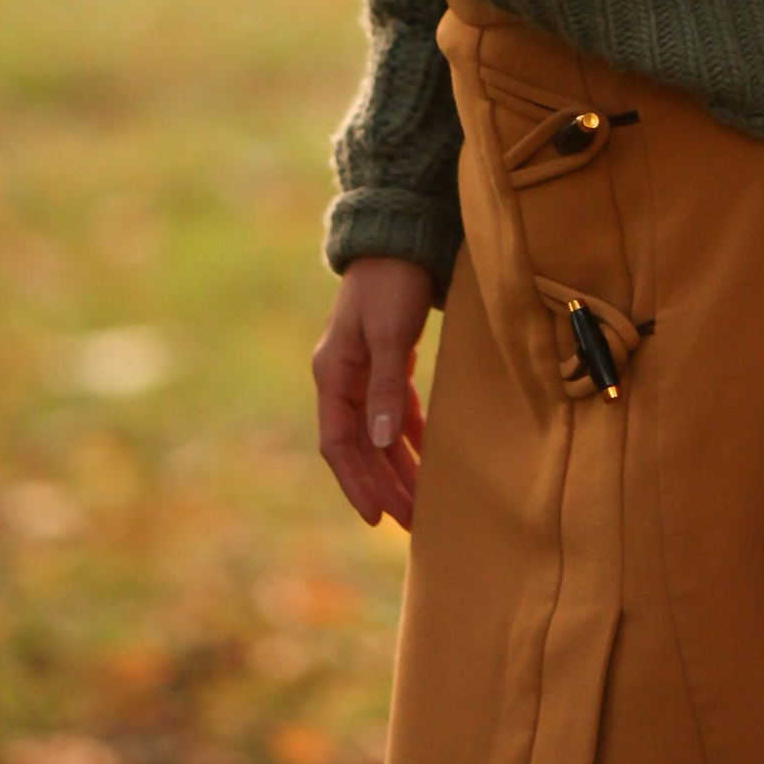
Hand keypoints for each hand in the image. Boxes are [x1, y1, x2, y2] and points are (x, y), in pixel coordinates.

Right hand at [313, 255, 435, 530]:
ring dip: (398, 469)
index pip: (339, 444)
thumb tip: (380, 441)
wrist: (399, 238)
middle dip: (383, 486)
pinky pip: (394, 414)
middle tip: (411, 524)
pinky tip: (430, 461)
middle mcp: (342, 380)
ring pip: (378, 435)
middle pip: (360, 448)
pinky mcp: (386, 365)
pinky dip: (410, 438)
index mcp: (333, 375)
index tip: (376, 517)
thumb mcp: (390, 333)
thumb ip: (386, 386)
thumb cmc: (391, 281)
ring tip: (422, 506)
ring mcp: (363, 373)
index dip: (355, 482)